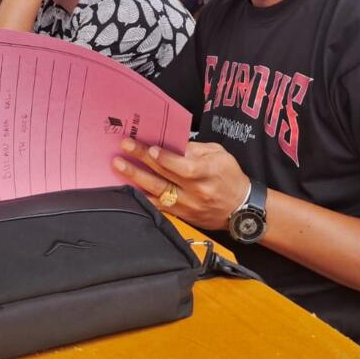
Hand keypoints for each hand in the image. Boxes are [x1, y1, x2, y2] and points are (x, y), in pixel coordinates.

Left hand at [112, 139, 249, 232]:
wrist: (240, 210)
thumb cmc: (230, 177)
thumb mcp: (220, 155)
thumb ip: (196, 149)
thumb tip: (173, 142)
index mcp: (209, 174)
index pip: (185, 168)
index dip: (167, 159)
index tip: (151, 148)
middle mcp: (196, 192)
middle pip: (165, 175)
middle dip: (143, 160)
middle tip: (125, 148)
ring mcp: (187, 206)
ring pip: (157, 191)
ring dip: (136, 177)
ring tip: (119, 165)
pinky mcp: (181, 216)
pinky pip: (158, 206)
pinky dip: (142, 196)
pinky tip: (128, 187)